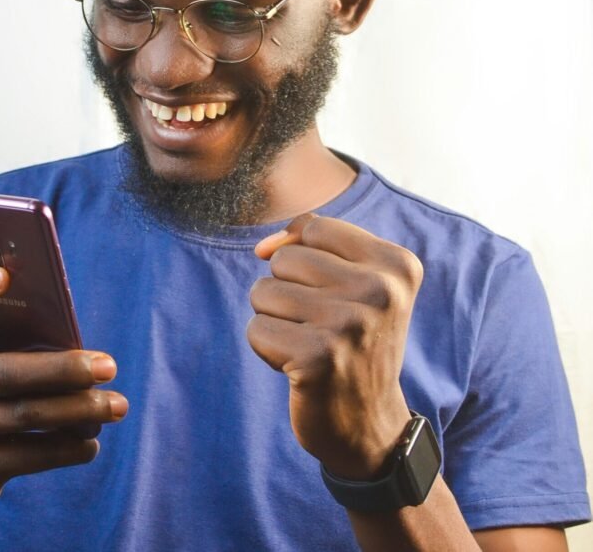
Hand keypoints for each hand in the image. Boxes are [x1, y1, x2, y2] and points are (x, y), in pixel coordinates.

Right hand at [0, 267, 127, 537]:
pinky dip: (68, 447)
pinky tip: (91, 442)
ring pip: (26, 415)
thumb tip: (74, 342)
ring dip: (80, 410)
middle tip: (109, 365)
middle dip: (63, 369)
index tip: (3, 276)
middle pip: (5, 372)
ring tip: (117, 405)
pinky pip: (30, 455)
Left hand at [247, 214, 421, 479]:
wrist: (371, 426)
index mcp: (398, 265)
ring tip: (310, 343)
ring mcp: (350, 325)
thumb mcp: (354, 281)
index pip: (314, 227)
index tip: (328, 292)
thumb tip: (262, 248)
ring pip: (263, 291)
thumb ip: (307, 243)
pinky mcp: (318, 358)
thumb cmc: (353, 340)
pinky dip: (267, 349)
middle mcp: (381, 291)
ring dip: (275, 320)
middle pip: (284, 259)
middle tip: (321, 326)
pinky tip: (299, 367)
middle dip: (287, 291)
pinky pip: (256, 329)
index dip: (302, 256)